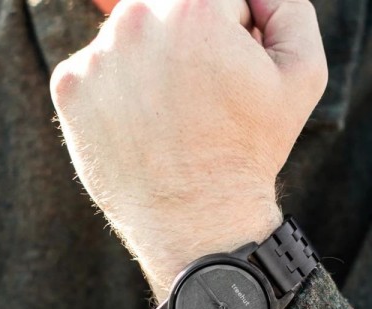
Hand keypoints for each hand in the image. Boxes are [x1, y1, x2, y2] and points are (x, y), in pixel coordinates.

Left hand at [50, 0, 327, 308]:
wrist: (198, 224)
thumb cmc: (251, 152)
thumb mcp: (303, 73)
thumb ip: (287, 4)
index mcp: (194, 6)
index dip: (236, 35)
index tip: (232, 76)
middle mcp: (135, 20)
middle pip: (171, 6)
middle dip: (194, 41)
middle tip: (204, 98)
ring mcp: (95, 56)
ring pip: (134, 36)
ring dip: (156, 62)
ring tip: (175, 117)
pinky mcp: (69, 89)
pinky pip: (101, 69)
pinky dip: (123, 91)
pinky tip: (144, 128)